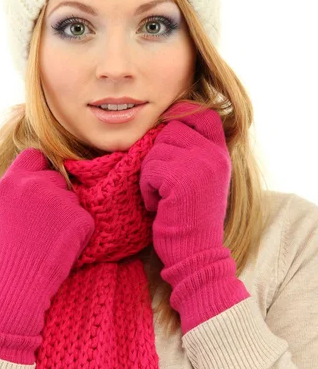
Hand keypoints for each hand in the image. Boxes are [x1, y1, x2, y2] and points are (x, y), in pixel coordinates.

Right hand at [0, 148, 94, 362]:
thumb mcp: (2, 211)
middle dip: (55, 196)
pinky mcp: (80, 218)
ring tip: (49, 240)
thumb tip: (48, 174)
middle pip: (57, 178)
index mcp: (11, 181)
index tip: (38, 187)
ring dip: (67, 215)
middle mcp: (35, 185)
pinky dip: (78, 232)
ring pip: (73, 198)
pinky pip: (84, 217)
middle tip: (42, 225)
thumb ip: (22, 189)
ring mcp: (59, 200)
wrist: (14, 288)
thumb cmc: (6, 255)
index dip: (39, 171)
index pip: (35, 156)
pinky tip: (61, 248)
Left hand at [139, 101, 249, 331]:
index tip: (168, 127)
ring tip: (162, 197)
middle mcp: (214, 156)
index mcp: (221, 154)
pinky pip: (149, 169)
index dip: (183, 113)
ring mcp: (199, 166)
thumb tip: (169, 120)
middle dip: (159, 153)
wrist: (197, 255)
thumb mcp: (203, 179)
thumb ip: (195, 151)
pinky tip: (158, 206)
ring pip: (156, 150)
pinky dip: (146, 189)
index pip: (205, 114)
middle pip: (171, 129)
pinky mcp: (180, 180)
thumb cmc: (191, 219)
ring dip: (150, 174)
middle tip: (163, 182)